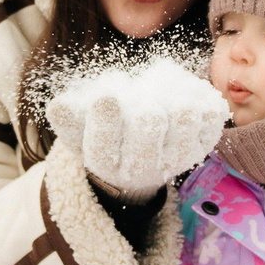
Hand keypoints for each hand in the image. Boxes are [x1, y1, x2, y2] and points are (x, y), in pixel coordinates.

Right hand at [46, 60, 228, 198]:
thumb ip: (68, 120)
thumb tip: (55, 105)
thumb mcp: (79, 134)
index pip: (102, 147)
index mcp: (105, 161)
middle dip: (147, 117)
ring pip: (182, 131)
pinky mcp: (198, 151)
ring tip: (177, 99)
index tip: (106, 100)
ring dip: (181, 111)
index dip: (105, 124)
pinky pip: (209, 128)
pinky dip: (206, 108)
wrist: (134, 167)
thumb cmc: (104, 140)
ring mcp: (172, 160)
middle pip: (146, 135)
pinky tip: (197, 97)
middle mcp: (139, 168)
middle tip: (146, 104)